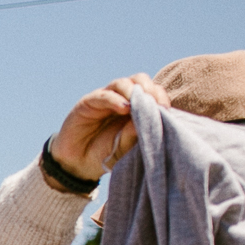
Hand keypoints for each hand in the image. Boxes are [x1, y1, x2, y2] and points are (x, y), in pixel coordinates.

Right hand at [48, 74, 172, 182]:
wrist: (78, 164)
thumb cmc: (105, 154)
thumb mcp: (126, 147)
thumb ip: (137, 133)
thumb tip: (152, 117)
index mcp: (136, 108)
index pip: (152, 91)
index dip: (160, 96)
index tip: (166, 110)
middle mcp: (121, 99)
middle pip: (139, 80)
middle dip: (150, 89)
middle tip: (155, 104)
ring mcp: (105, 100)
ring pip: (122, 83)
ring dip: (133, 91)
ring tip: (138, 105)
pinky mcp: (88, 102)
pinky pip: (103, 95)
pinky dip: (115, 99)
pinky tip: (124, 108)